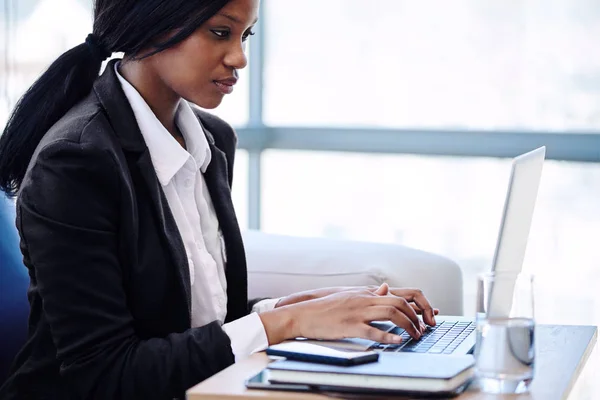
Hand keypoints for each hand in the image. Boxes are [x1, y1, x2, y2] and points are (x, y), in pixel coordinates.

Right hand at [260, 285, 429, 344]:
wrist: (303, 313)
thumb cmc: (325, 308)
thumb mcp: (349, 296)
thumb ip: (369, 294)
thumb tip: (386, 288)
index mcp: (365, 293)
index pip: (397, 294)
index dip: (415, 305)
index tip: (424, 317)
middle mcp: (364, 299)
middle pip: (399, 303)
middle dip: (416, 317)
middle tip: (421, 330)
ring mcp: (357, 312)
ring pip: (391, 314)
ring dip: (408, 326)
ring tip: (415, 336)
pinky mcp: (349, 326)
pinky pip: (373, 330)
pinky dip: (388, 336)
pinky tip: (397, 341)